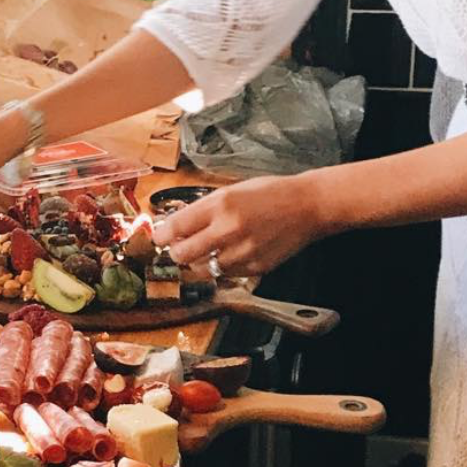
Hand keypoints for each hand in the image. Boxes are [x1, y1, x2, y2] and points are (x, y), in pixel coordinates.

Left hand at [158, 173, 331, 275]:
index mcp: (220, 205)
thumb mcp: (231, 191)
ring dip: (198, 263)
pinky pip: (224, 275)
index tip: (160, 237)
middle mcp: (228, 230)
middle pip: (183, 255)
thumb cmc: (268, 194)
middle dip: (176, 253)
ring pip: (201, 270)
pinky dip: (221, 268)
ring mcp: (242, 252)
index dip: (162, 236)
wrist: (307, 206)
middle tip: (179, 248)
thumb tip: (175, 224)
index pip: (176, 228)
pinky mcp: (254, 268)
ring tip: (206, 251)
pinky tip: (229, 254)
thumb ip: (203, 209)